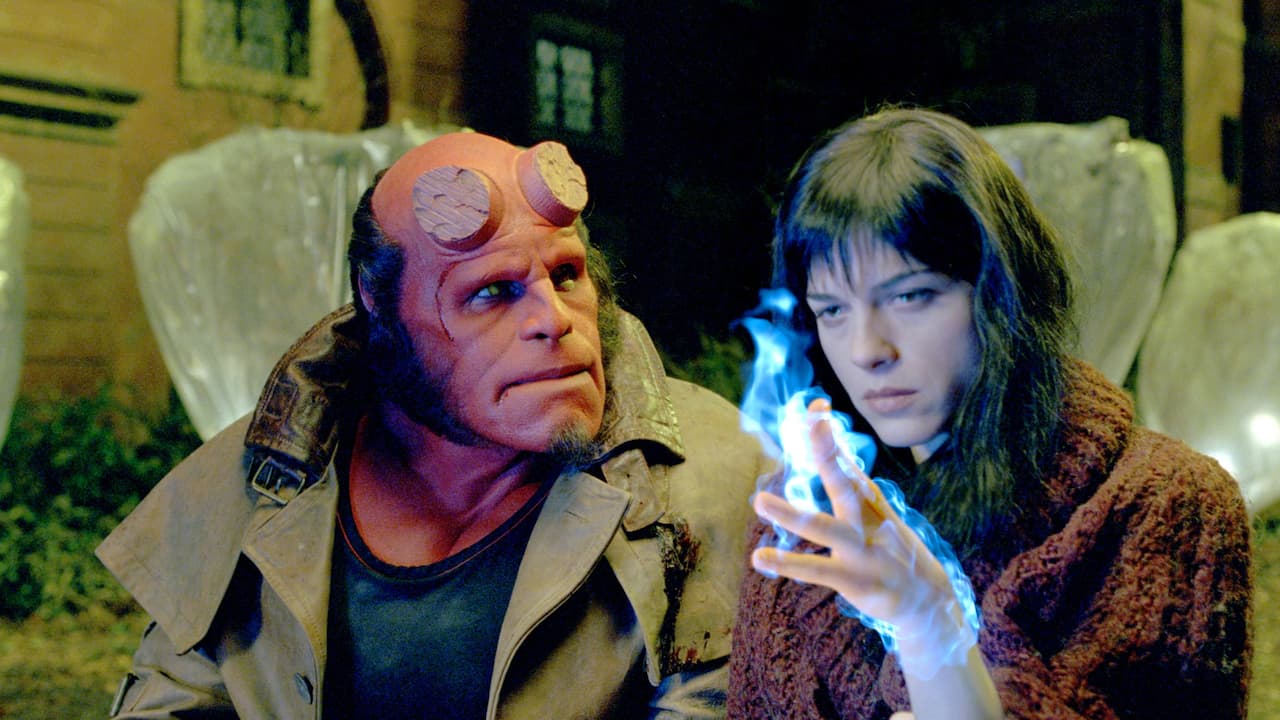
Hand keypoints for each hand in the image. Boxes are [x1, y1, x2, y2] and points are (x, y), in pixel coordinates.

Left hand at [750, 398, 965, 654]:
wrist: (931, 603)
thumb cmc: (898, 555)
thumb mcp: (883, 519)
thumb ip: (858, 489)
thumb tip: (839, 454)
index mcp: (873, 507)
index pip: (850, 465)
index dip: (833, 438)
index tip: (817, 406)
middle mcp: (869, 524)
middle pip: (846, 485)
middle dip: (829, 454)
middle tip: (812, 424)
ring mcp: (864, 553)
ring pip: (825, 528)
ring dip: (791, 515)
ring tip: (759, 500)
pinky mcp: (856, 580)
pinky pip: (817, 570)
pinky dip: (787, 564)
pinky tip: (759, 557)